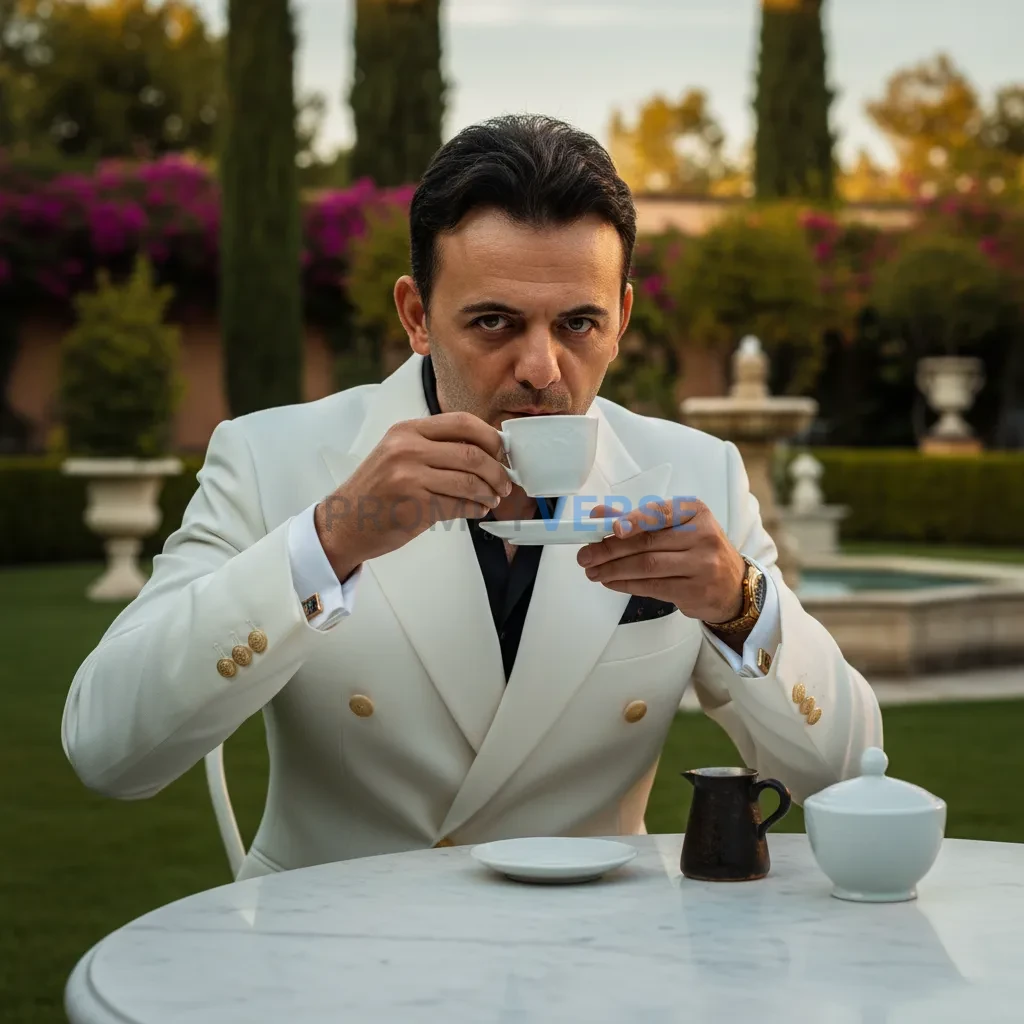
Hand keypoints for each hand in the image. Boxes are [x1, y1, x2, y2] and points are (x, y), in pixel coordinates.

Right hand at [314, 412, 511, 581]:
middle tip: (505, 483)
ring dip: (489, 493)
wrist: (344, 523)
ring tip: (493, 499)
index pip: (461, 422)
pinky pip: (458, 505)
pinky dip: (476, 509)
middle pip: (471, 453)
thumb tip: (485, 451)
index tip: (502, 452)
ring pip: (469, 481)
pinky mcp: (414, 505)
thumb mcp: (398, 454)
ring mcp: (409, 477)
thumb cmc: (376, 491)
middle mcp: (407, 449)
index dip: (490, 437)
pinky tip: (478, 510)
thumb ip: (434, 447)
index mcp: (406, 431)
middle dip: (497, 470)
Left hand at [576, 498, 745, 624]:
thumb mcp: (676, 527)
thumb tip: (598, 514)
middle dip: (610, 549)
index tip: (611, 528)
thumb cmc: (697, 551)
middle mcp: (703, 536)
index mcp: (695, 512)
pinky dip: (626, 585)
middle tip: (585, 555)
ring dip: (614, 569)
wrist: (733, 587)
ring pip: (648, 566)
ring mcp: (702, 566)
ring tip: (592, 570)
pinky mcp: (695, 591)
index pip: (660, 513)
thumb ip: (638, 519)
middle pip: (648, 542)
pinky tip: (611, 581)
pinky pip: (652, 587)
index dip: (634, 520)